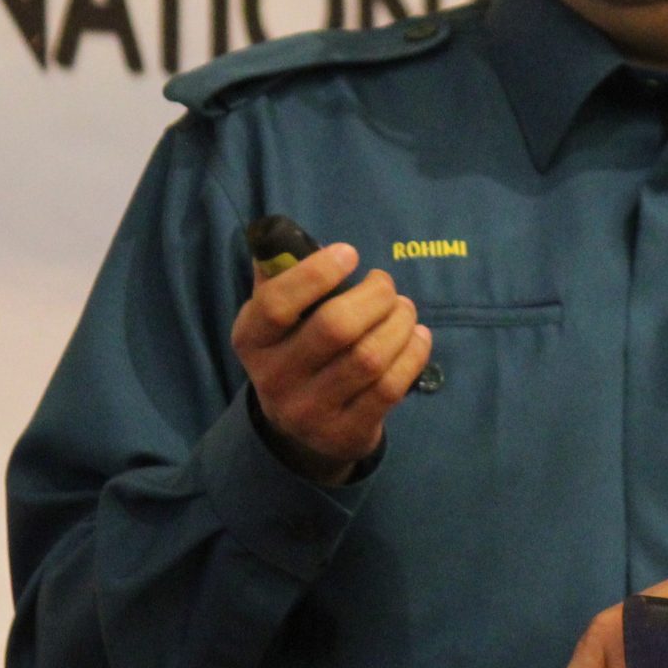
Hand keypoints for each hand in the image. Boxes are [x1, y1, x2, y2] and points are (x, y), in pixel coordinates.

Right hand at [230, 243, 434, 484]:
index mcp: (250, 340)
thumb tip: (283, 235)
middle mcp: (274, 379)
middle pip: (335, 327)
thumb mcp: (274, 319)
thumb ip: (277, 277)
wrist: (301, 431)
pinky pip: (390, 387)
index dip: (316, 274)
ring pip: (369, 357)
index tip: (350, 253)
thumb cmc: (294, 351)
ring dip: (399, 322)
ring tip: (405, 309)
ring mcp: (310, 411)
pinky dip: (412, 354)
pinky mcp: (346, 433)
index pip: (277, 304)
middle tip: (386, 285)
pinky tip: (417, 336)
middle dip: (374, 296)